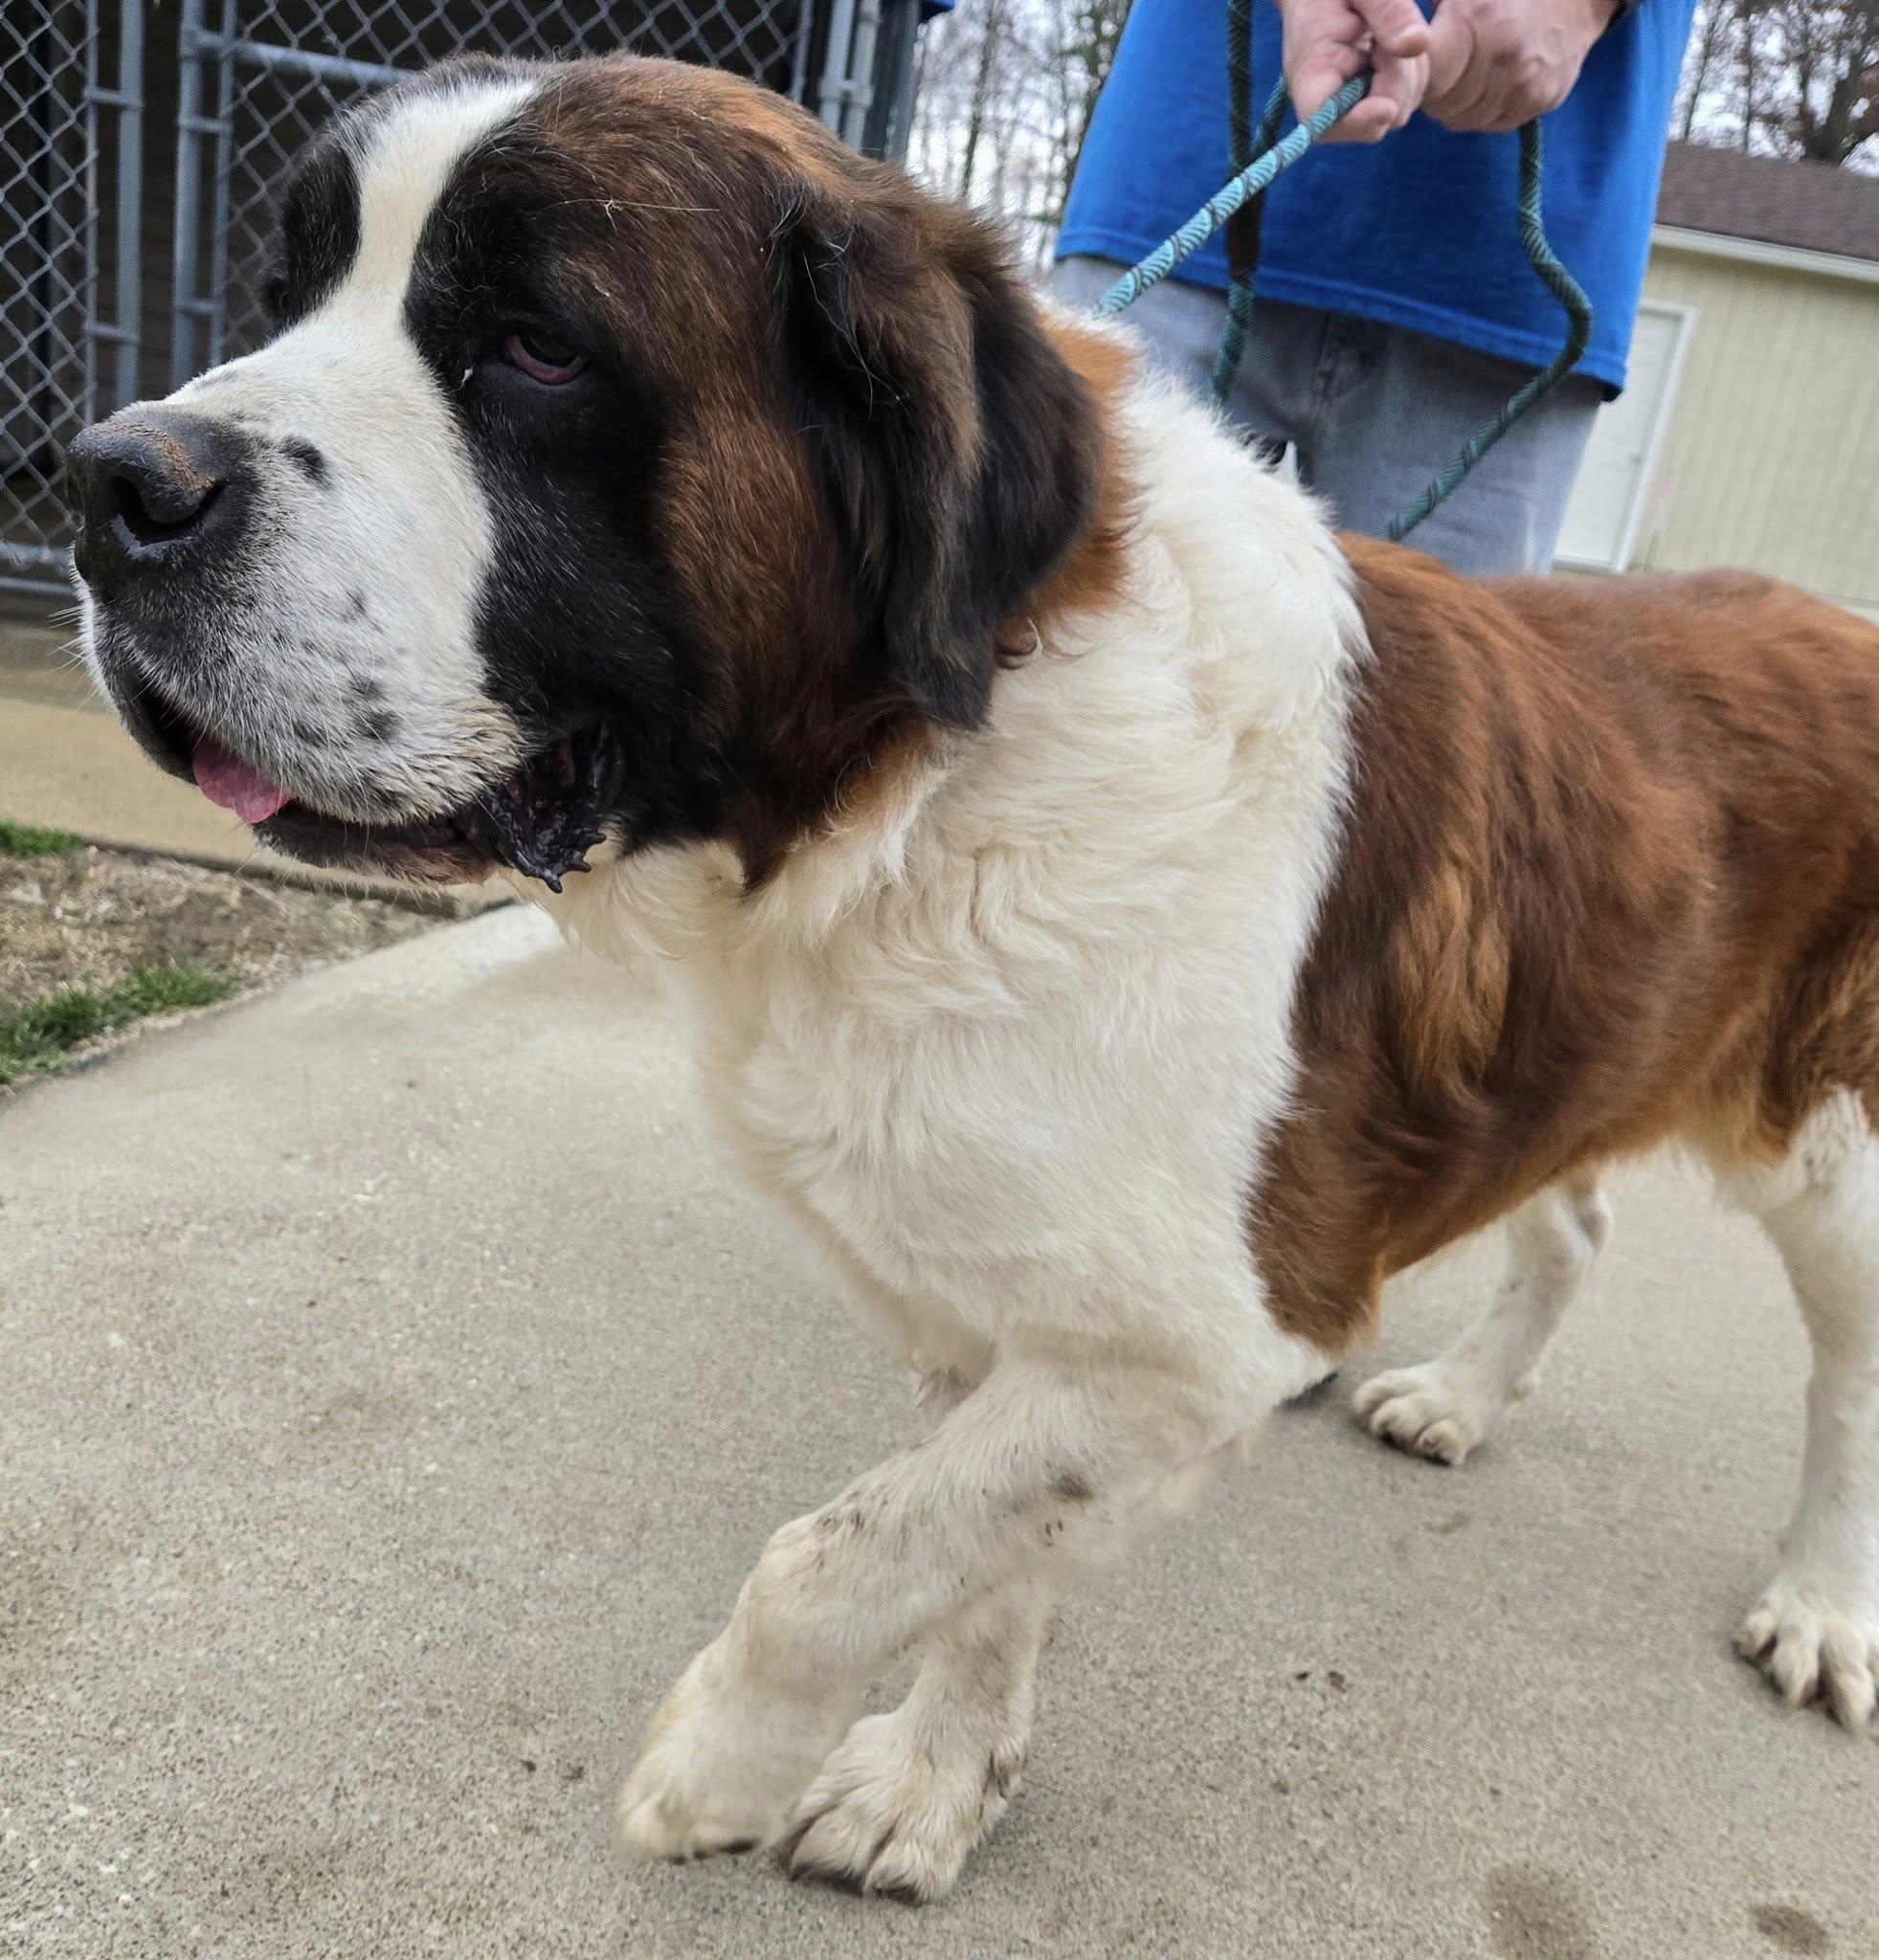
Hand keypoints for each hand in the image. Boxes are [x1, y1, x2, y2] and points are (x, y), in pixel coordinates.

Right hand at [1279, 0, 1432, 143]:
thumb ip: (1389, 11)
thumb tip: (1418, 43)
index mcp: (1311, 72)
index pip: (1324, 120)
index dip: (1358, 122)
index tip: (1387, 106)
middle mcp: (1327, 99)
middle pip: (1375, 123)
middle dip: (1397, 81)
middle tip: (1387, 36)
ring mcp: (1351, 104)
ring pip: (1399, 112)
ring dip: (1409, 72)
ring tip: (1389, 33)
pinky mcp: (1371, 99)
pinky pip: (1407, 99)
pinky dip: (1413, 72)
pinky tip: (1395, 45)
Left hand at [1423, 0, 1615, 132]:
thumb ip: (1418, 16)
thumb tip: (1392, 40)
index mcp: (1473, 23)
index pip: (1424, 81)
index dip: (1415, 77)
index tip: (1421, 65)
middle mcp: (1501, 58)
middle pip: (1441, 106)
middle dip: (1436, 91)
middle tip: (1447, 68)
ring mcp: (1525, 83)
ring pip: (1465, 120)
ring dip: (1459, 104)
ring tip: (1470, 73)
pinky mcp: (1542, 100)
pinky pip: (1494, 123)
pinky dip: (1486, 109)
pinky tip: (1493, 82)